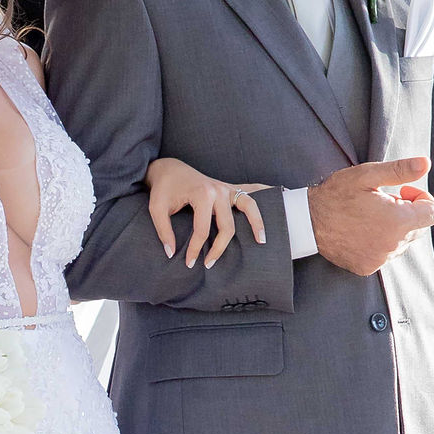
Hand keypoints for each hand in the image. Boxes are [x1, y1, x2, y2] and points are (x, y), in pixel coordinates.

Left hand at [145, 155, 267, 265]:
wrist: (170, 169)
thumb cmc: (163, 189)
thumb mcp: (156, 209)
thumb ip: (163, 231)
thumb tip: (171, 253)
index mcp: (201, 194)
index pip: (202, 230)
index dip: (195, 249)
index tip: (189, 262)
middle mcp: (218, 190)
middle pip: (228, 226)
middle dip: (219, 248)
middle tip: (210, 264)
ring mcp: (226, 188)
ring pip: (248, 206)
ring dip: (257, 223)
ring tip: (261, 241)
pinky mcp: (229, 187)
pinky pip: (250, 191)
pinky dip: (264, 194)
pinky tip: (277, 199)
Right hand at [307, 155, 433, 274]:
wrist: (307, 222)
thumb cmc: (336, 194)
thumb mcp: (367, 175)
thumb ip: (400, 170)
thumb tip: (426, 163)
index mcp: (397, 221)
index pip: (433, 214)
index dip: (422, 199)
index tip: (403, 192)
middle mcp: (392, 245)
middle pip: (418, 229)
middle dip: (407, 213)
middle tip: (383, 202)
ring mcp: (380, 259)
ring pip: (402, 243)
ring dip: (393, 229)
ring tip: (369, 216)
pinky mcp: (367, 267)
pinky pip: (385, 255)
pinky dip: (380, 243)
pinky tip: (361, 231)